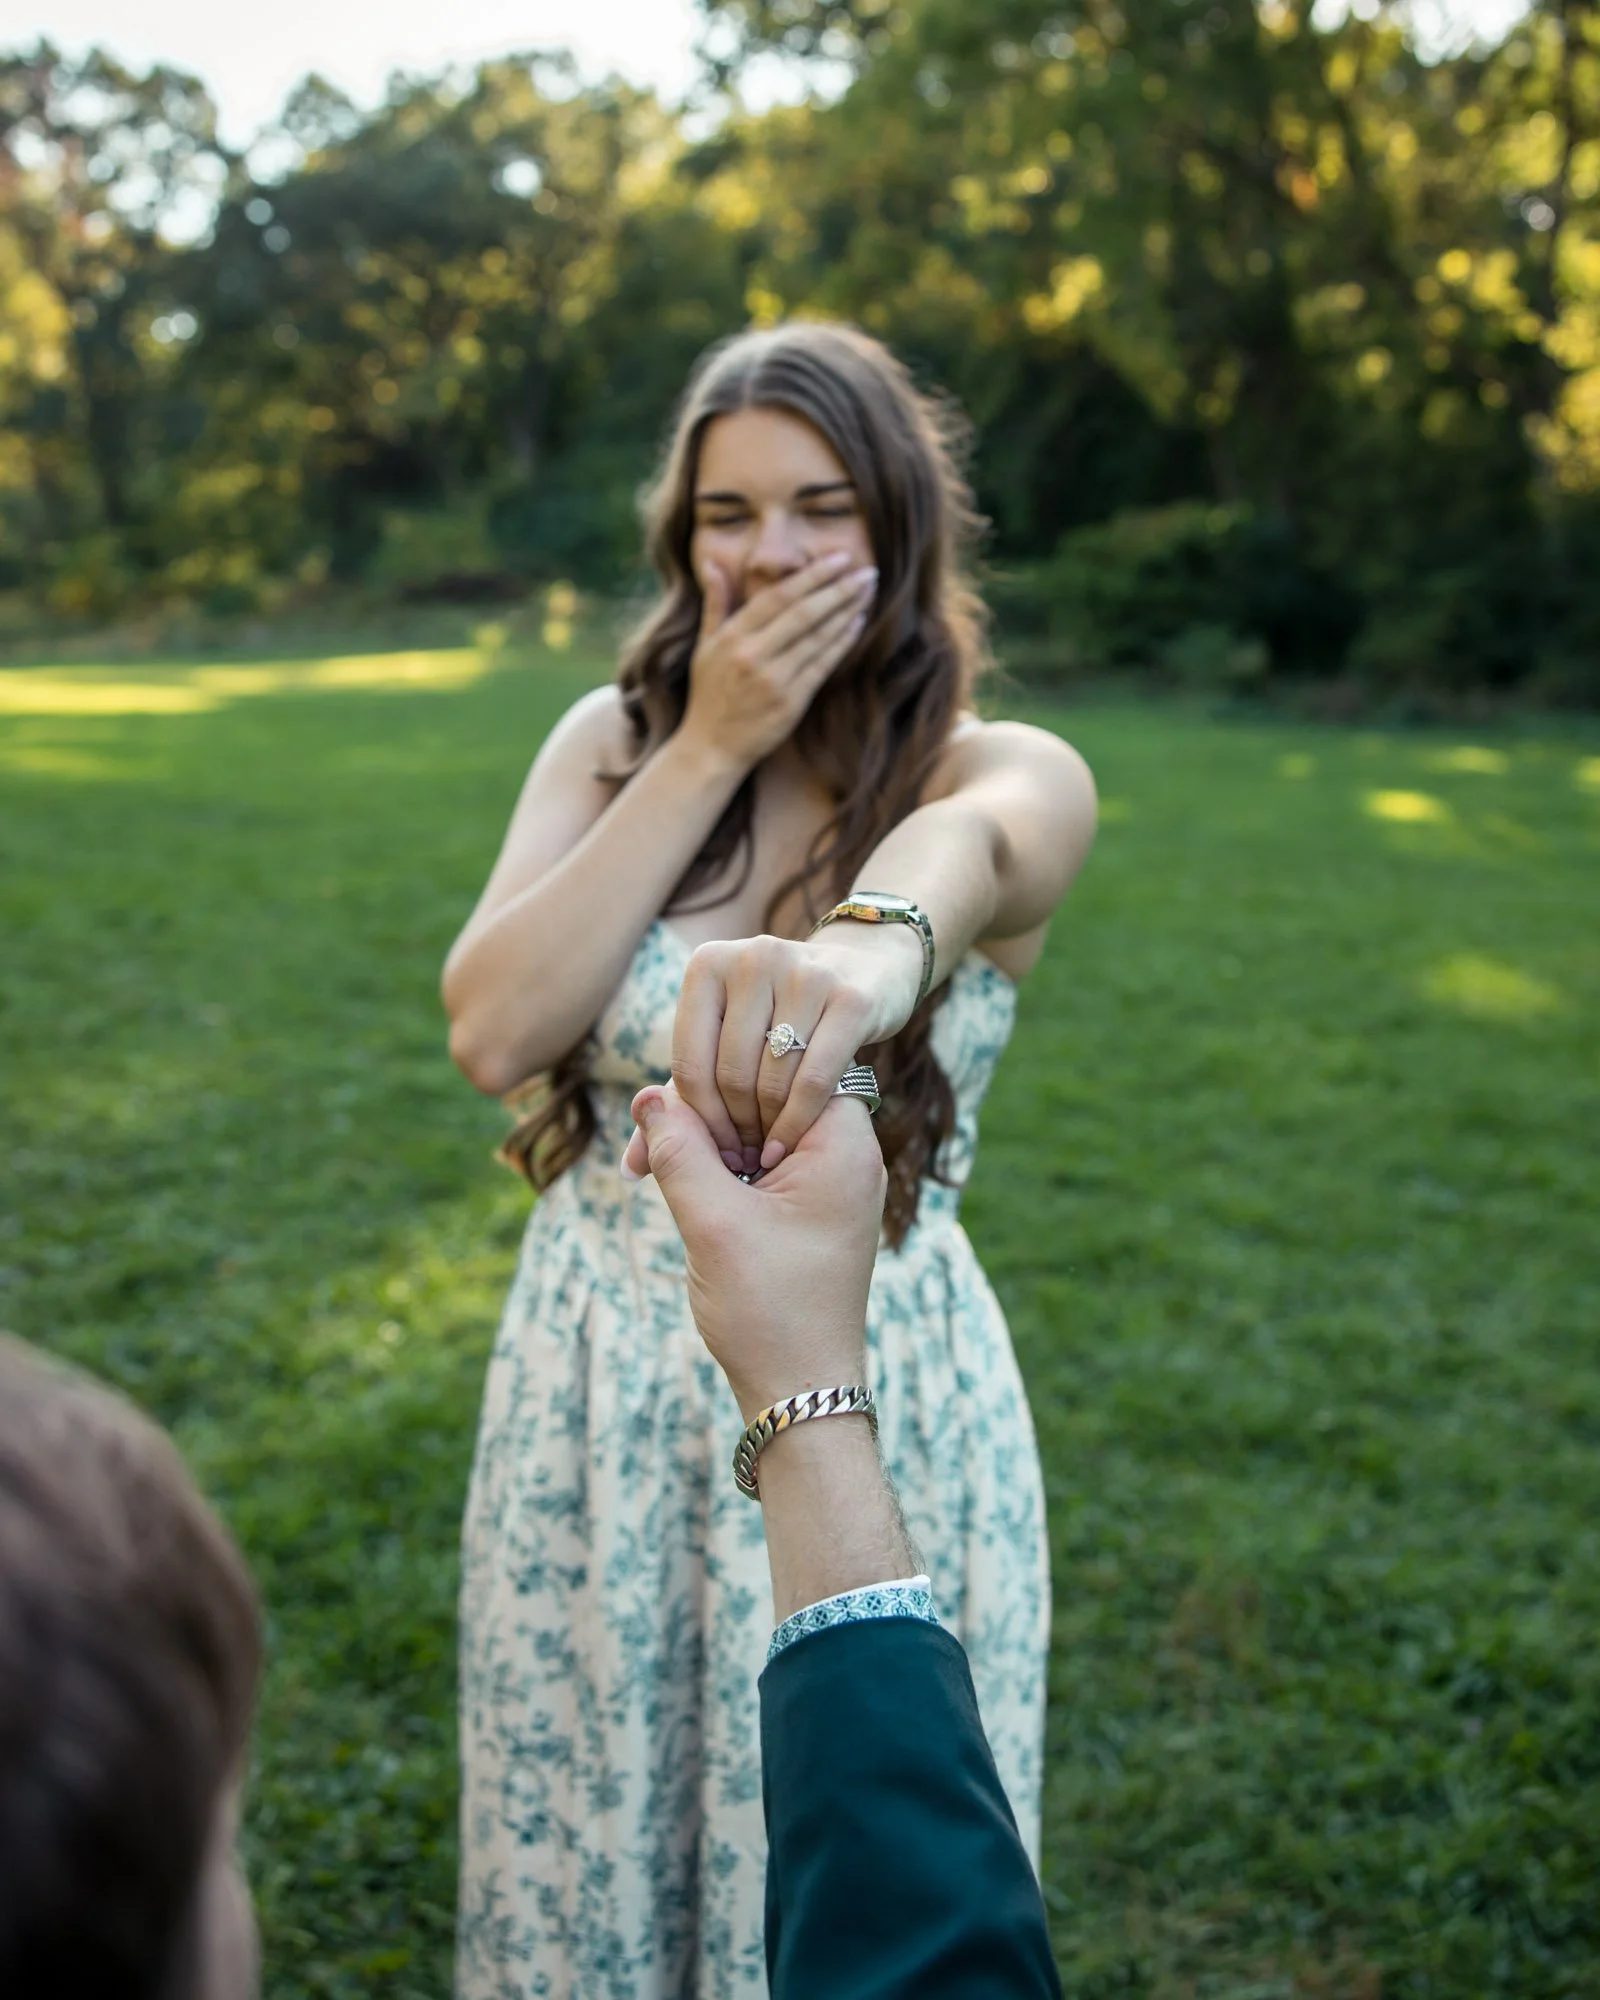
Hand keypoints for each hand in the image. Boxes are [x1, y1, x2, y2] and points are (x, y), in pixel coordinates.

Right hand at [624, 1082, 885, 1419]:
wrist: (800, 1392)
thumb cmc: (771, 1312)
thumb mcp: (713, 1223)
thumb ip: (679, 1150)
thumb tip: (647, 1093)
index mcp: (843, 1145)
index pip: (785, 1062)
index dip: (724, 1075)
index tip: (676, 1113)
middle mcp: (843, 1155)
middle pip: (762, 1093)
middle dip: (697, 1115)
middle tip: (642, 1152)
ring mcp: (824, 1181)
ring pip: (749, 1127)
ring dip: (696, 1143)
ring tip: (644, 1171)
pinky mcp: (803, 1207)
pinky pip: (753, 1162)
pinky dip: (713, 1170)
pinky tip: (668, 1184)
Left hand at [647, 923, 922, 1176]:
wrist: (863, 972)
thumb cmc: (776, 1020)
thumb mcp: (720, 1047)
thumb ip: (675, 1106)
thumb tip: (628, 1170)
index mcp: (708, 964)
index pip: (688, 1063)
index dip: (698, 1120)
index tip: (713, 1151)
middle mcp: (753, 957)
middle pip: (730, 1073)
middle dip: (735, 1128)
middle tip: (743, 1156)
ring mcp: (807, 973)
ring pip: (773, 1078)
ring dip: (768, 1128)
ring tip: (765, 1149)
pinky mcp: (852, 999)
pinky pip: (817, 1079)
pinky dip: (800, 1121)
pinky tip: (793, 1142)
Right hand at [679, 552, 877, 774]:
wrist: (711, 747)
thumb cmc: (709, 694)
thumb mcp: (704, 645)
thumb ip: (714, 603)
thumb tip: (711, 562)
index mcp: (733, 637)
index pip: (778, 596)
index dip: (812, 576)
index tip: (839, 558)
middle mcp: (753, 655)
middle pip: (804, 613)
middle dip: (839, 589)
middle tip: (868, 571)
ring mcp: (773, 680)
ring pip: (817, 638)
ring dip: (847, 612)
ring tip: (869, 591)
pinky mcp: (791, 702)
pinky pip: (822, 666)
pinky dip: (841, 643)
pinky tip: (858, 624)